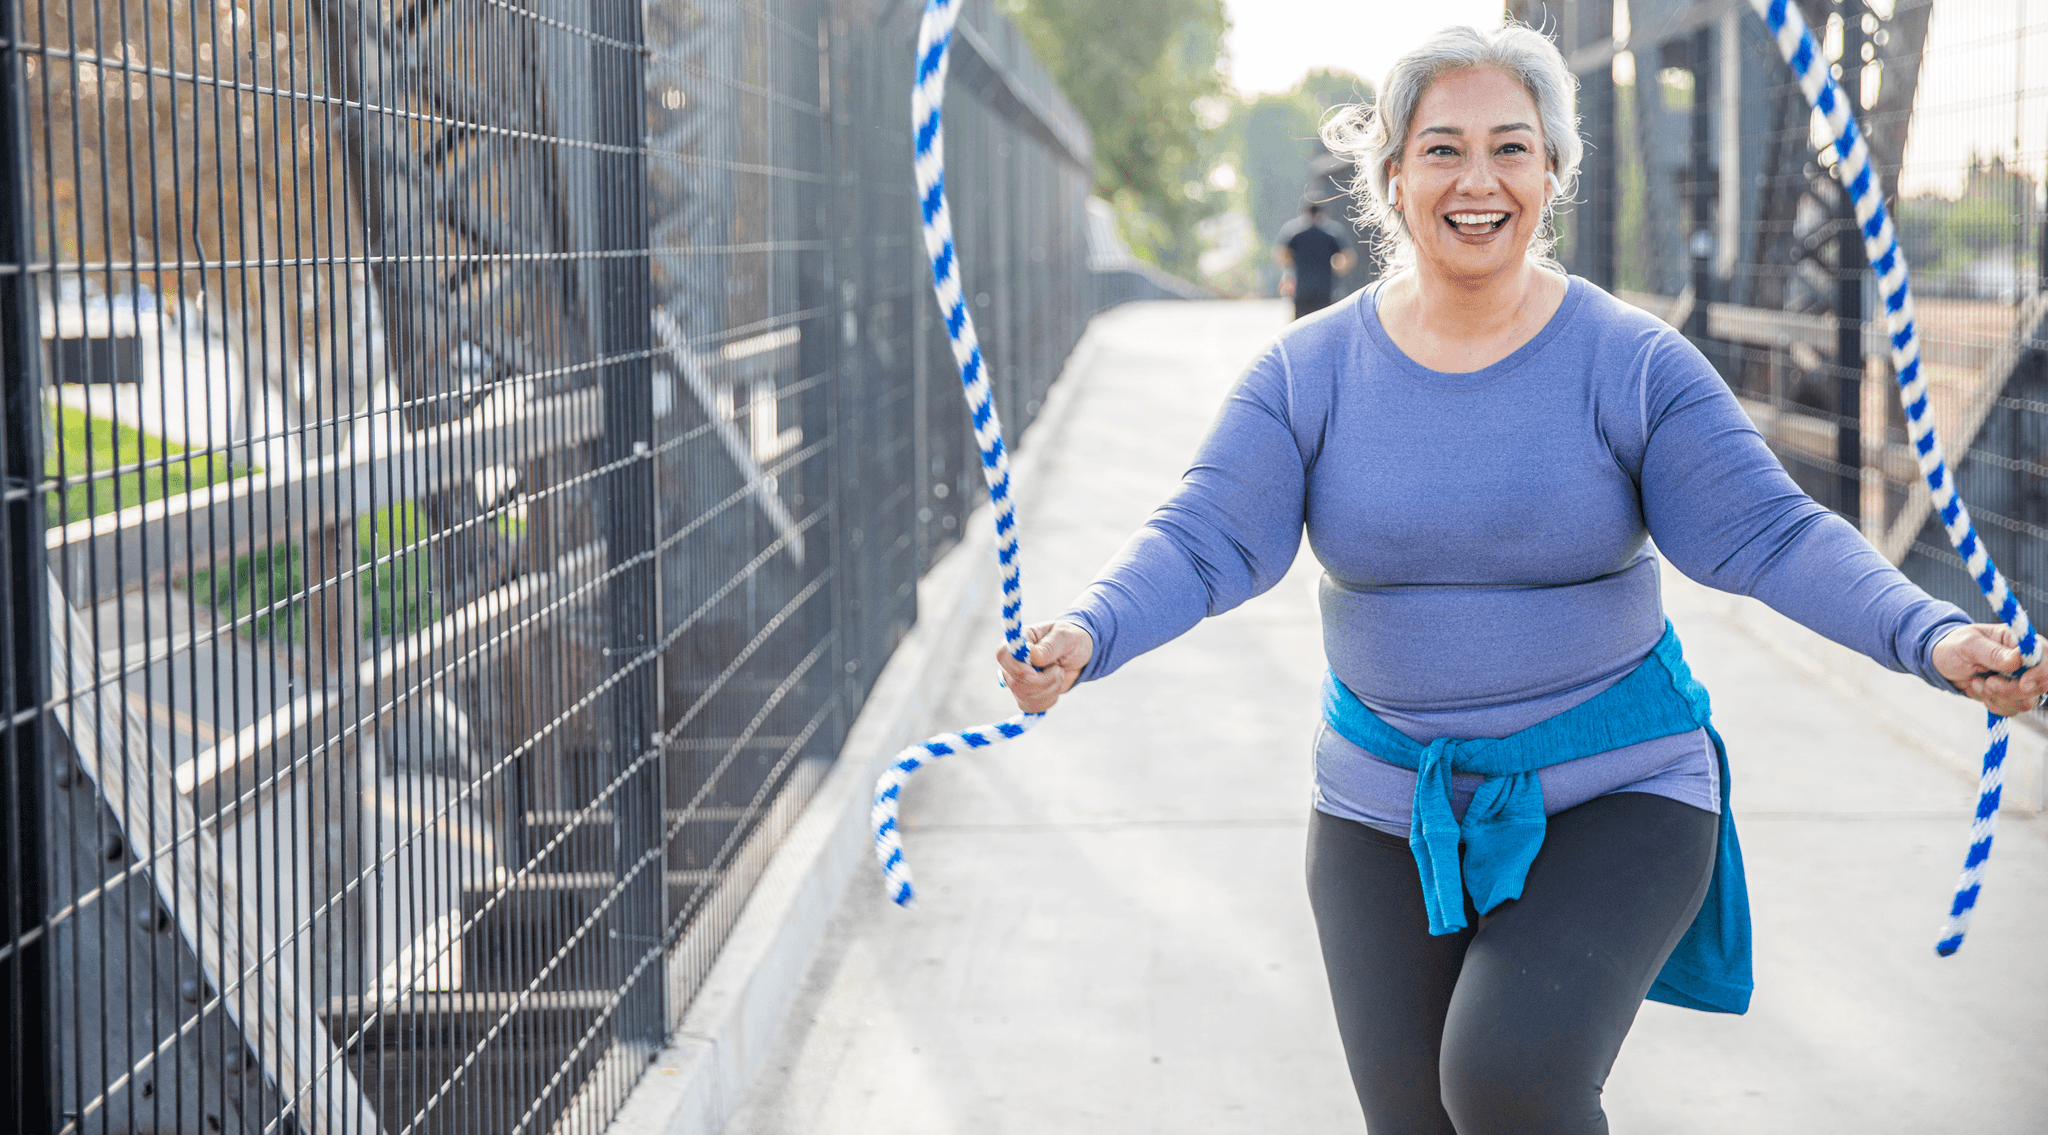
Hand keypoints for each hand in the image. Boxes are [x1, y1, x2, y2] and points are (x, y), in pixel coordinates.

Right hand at [995, 621, 1093, 713]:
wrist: (1078, 656)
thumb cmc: (1069, 640)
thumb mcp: (1064, 637)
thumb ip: (1049, 646)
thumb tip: (1031, 654)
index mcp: (1017, 641)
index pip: (1002, 655)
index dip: (1019, 667)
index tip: (1041, 667)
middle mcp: (1012, 661)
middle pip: (1014, 681)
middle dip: (1043, 681)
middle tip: (1058, 668)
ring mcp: (1016, 679)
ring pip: (1024, 695)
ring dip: (1050, 688)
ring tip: (1058, 673)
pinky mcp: (1024, 695)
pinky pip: (1032, 705)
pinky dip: (1049, 698)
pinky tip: (1055, 685)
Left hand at [1932, 623, 2047, 716]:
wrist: (1942, 660)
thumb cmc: (1955, 645)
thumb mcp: (1967, 644)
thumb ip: (1992, 652)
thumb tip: (2017, 659)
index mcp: (2022, 642)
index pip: (2046, 658)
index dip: (2041, 673)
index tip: (2023, 683)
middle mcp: (2028, 662)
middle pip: (2040, 685)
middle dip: (2011, 690)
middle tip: (1988, 682)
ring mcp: (2023, 680)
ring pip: (2026, 701)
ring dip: (1997, 697)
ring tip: (1976, 682)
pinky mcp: (2013, 696)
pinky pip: (2012, 709)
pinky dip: (1992, 704)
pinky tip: (1977, 689)